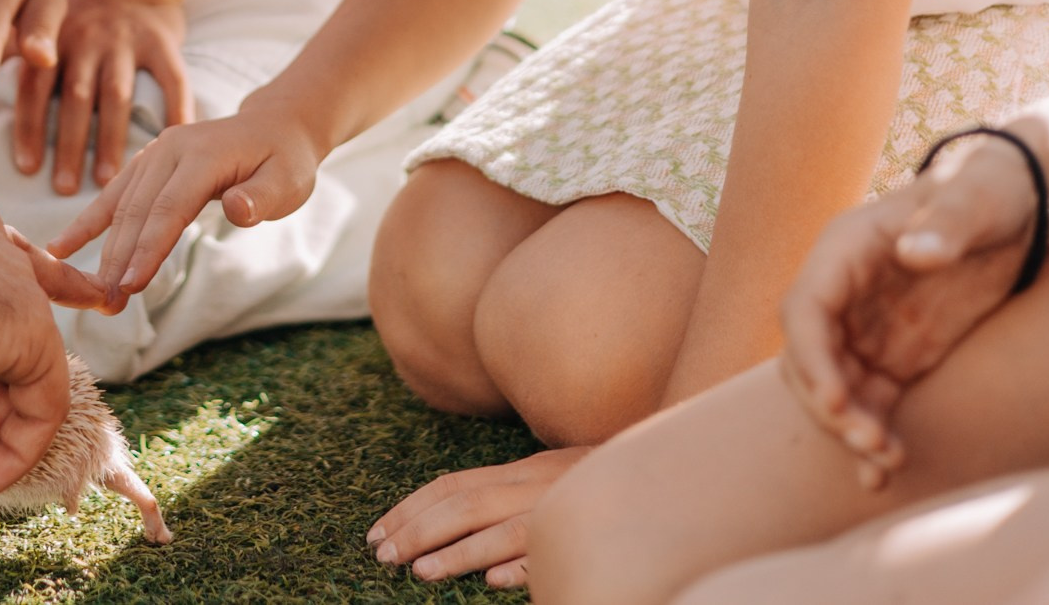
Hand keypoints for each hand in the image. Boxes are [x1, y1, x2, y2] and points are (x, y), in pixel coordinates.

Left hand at [16, 0, 193, 196]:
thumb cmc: (80, 19)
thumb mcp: (45, 28)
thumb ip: (20, 58)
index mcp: (52, 41)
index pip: (35, 88)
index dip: (29, 128)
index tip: (27, 169)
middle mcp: (86, 40)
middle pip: (74, 98)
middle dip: (66, 145)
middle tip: (62, 189)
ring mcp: (125, 41)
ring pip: (116, 96)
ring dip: (109, 141)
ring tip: (105, 181)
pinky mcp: (161, 42)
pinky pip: (171, 78)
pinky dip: (175, 109)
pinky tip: (174, 140)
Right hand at [48, 102, 323, 304]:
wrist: (274, 126)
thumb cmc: (284, 160)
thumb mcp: (289, 180)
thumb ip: (262, 197)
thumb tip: (237, 210)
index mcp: (203, 154)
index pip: (170, 206)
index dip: (149, 247)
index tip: (131, 285)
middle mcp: (171, 148)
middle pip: (138, 209)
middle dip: (120, 258)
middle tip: (107, 303)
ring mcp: (156, 153)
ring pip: (122, 205)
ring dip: (104, 248)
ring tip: (91, 290)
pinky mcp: (147, 164)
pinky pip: (114, 195)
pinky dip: (89, 223)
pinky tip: (61, 248)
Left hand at [368, 449, 586, 587]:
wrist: (671, 467)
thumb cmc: (606, 483)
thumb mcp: (552, 481)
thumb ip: (512, 496)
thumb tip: (469, 536)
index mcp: (524, 471)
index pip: (453, 486)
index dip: (410, 508)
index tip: (376, 532)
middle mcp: (537, 485)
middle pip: (465, 504)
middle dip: (417, 530)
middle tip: (382, 556)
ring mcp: (562, 509)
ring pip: (502, 530)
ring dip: (459, 552)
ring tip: (422, 573)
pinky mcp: (590, 534)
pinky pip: (551, 550)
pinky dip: (523, 565)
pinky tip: (495, 581)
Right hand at [779, 134, 1037, 487]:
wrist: (1021, 207)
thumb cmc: (991, 191)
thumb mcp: (975, 200)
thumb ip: (946, 223)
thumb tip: (916, 250)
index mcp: (846, 249)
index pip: (804, 309)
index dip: (810, 357)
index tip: (837, 400)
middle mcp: (844, 292)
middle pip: (810, 358)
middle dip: (830, 404)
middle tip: (871, 442)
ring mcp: (866, 328)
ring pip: (836, 388)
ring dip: (850, 427)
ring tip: (889, 461)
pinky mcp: (894, 356)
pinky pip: (870, 403)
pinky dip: (870, 436)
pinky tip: (882, 477)